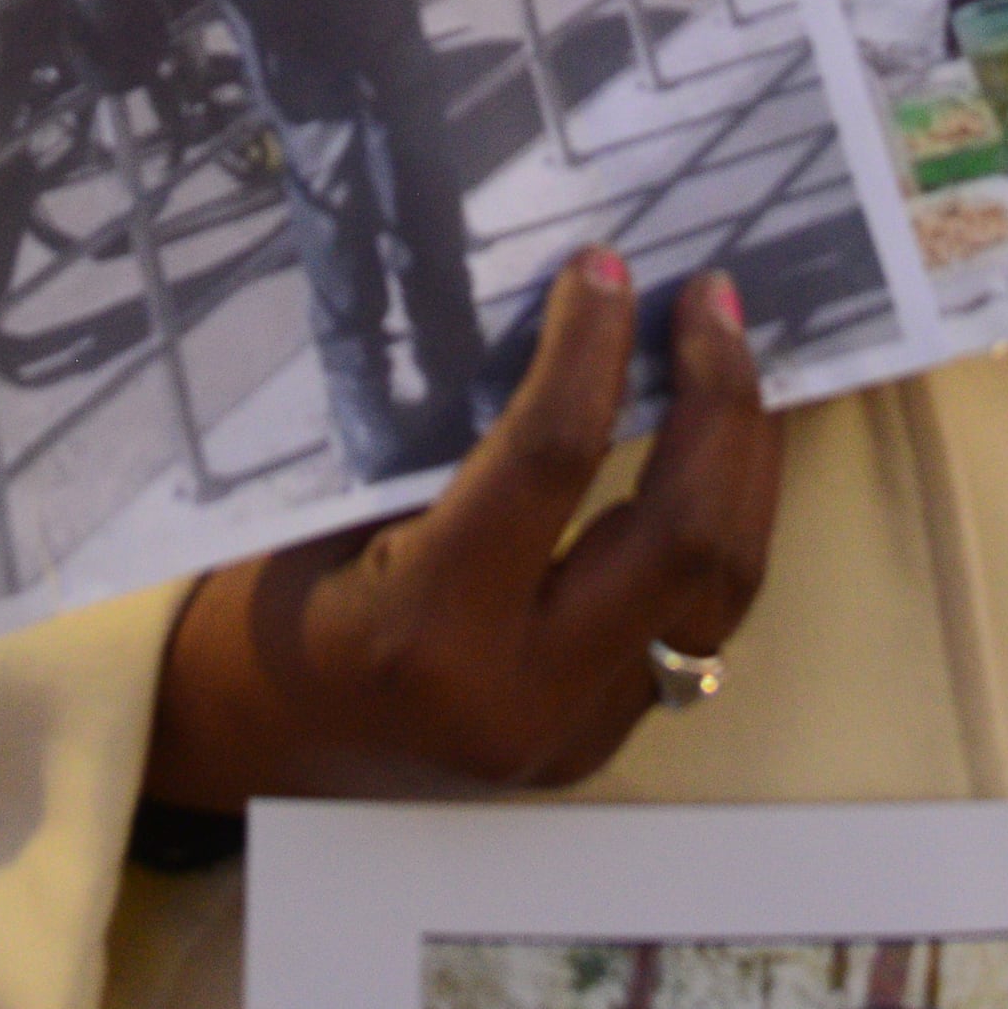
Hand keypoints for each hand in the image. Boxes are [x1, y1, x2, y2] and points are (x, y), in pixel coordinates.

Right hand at [141, 250, 778, 805]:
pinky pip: (697, 624)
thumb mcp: (331, 504)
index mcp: (423, 630)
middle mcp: (516, 695)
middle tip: (712, 301)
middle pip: (680, 538)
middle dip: (718, 403)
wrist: (260, 736)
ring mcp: (572, 732)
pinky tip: (721, 452)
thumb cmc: (274, 593)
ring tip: (738, 360)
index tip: (605, 268)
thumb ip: (442, 434)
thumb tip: (554, 305)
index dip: (591, 349)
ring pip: (717, 589)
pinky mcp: (601, 740)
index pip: (550, 466)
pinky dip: (722, 526)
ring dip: (746, 463)